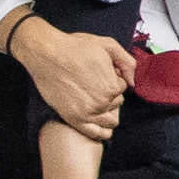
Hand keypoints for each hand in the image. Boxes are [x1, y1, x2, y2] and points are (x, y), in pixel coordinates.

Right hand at [11, 15, 131, 131]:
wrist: (46, 54)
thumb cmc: (75, 47)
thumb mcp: (108, 45)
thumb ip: (127, 62)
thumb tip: (132, 82)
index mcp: (112, 86)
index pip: (122, 87)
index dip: (114, 78)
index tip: (102, 73)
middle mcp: (101, 102)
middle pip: (117, 103)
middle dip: (110, 94)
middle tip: (95, 83)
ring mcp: (87, 113)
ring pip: (110, 120)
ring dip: (107, 111)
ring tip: (96, 99)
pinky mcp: (73, 119)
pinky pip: (96, 133)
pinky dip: (102, 132)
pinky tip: (100, 122)